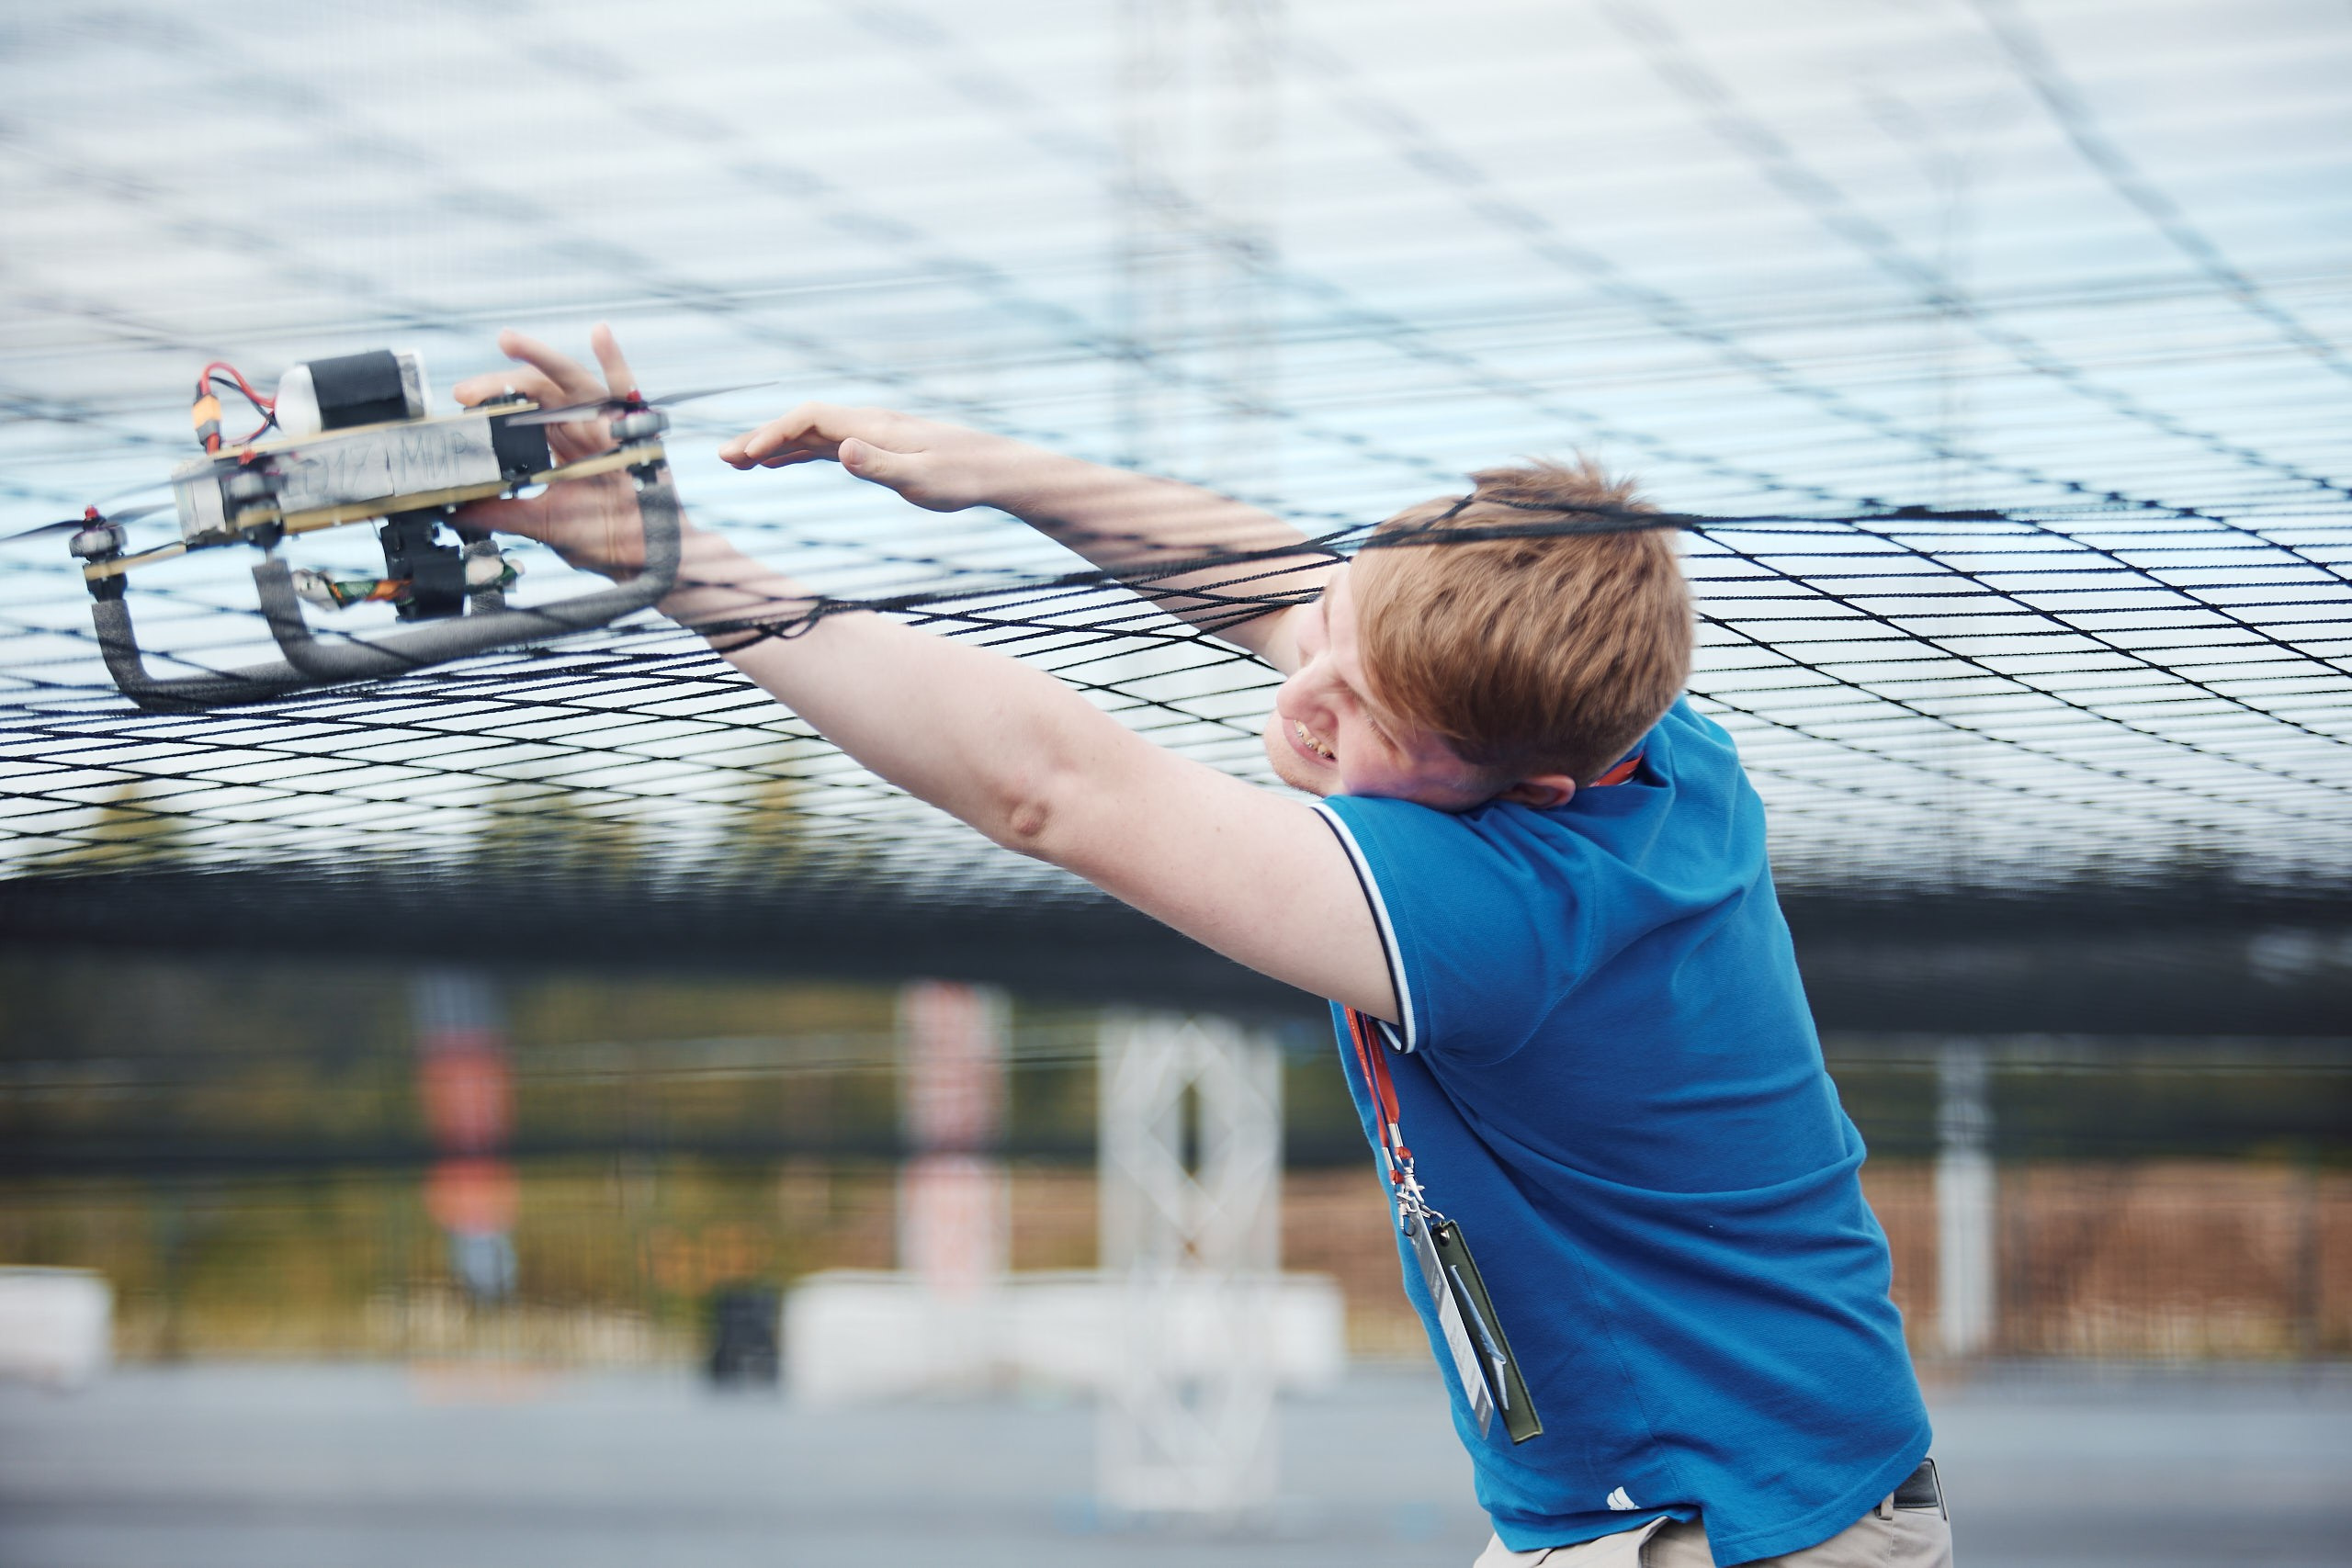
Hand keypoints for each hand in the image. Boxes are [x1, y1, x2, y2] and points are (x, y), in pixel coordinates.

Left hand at [450, 324, 660, 578]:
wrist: (648, 561)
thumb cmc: (603, 539)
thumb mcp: (541, 525)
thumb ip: (499, 513)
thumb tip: (451, 510)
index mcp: (556, 445)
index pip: (517, 411)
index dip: (488, 404)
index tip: (458, 408)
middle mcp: (579, 427)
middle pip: (535, 390)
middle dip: (498, 384)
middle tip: (464, 392)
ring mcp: (607, 425)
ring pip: (571, 380)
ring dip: (540, 356)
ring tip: (508, 340)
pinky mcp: (636, 430)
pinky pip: (627, 389)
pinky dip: (614, 360)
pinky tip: (600, 333)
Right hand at [720, 404, 1031, 513]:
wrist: (994, 469)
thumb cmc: (962, 477)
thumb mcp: (922, 479)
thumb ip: (880, 465)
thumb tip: (841, 450)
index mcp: (872, 427)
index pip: (810, 419)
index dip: (775, 432)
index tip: (747, 455)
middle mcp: (866, 423)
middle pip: (802, 423)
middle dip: (761, 437)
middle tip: (722, 457)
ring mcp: (869, 433)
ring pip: (809, 433)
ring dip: (772, 444)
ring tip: (735, 462)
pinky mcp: (875, 446)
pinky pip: (824, 444)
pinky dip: (795, 451)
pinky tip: (775, 462)